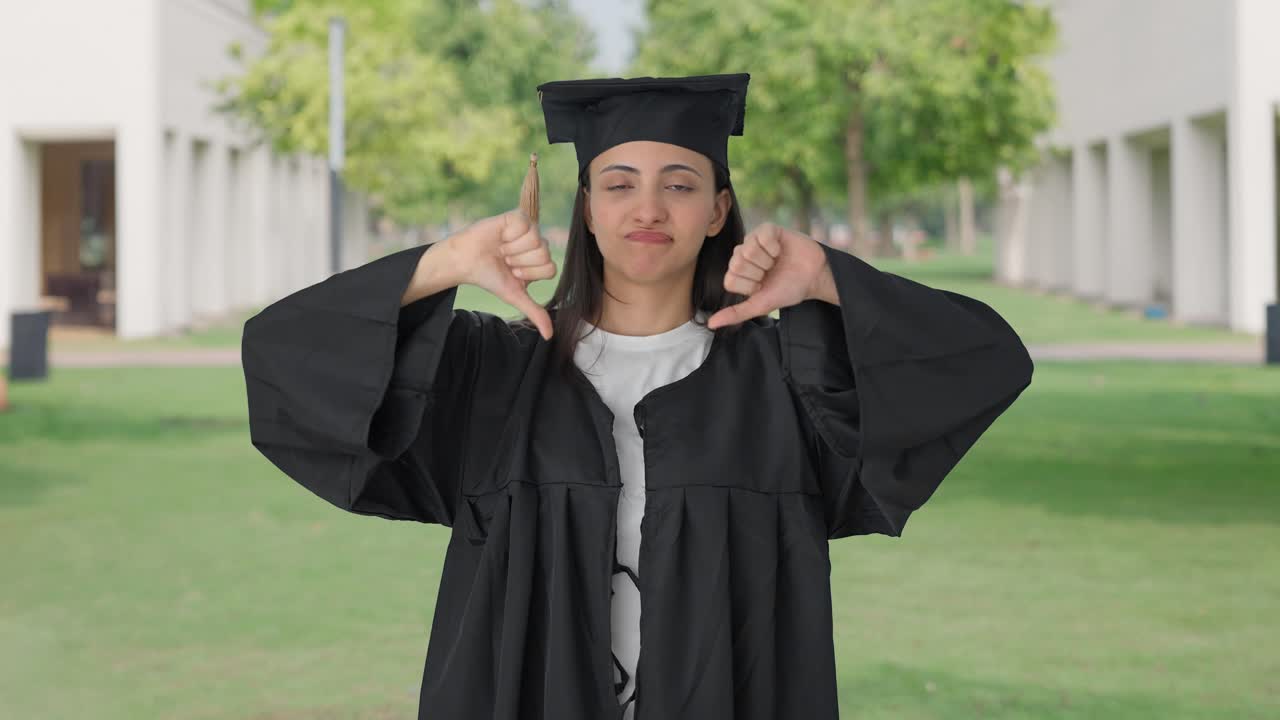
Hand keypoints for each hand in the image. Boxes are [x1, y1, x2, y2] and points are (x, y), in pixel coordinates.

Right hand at [452, 209, 557, 338]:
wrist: (465, 261)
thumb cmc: (489, 277)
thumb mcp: (514, 295)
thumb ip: (534, 311)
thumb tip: (549, 336)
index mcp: (540, 262)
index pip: (550, 268)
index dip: (529, 273)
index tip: (513, 272)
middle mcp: (537, 245)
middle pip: (544, 254)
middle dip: (520, 261)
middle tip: (505, 259)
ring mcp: (529, 229)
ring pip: (535, 239)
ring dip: (512, 248)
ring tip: (501, 248)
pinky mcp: (517, 216)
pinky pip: (525, 224)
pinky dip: (509, 234)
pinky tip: (500, 236)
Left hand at [705, 223, 831, 329]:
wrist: (814, 276)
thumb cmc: (788, 290)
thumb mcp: (761, 305)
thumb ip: (736, 313)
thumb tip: (711, 324)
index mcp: (738, 273)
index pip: (729, 280)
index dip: (749, 286)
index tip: (762, 286)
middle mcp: (742, 255)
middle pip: (736, 264)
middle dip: (759, 272)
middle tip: (771, 272)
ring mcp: (753, 240)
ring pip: (747, 250)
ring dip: (767, 260)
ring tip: (777, 261)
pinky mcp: (767, 229)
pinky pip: (761, 236)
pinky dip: (774, 246)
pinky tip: (780, 250)